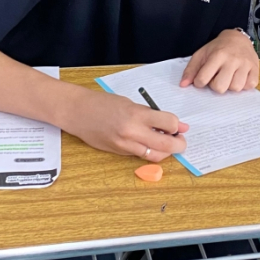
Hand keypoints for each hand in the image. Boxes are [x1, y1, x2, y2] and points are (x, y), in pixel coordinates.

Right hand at [62, 87, 187, 160]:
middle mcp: (132, 132)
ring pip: (155, 156)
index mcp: (136, 114)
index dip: (178, 126)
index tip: (180, 126)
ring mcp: (125, 145)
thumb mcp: (130, 103)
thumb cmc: (102, 103)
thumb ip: (151, 114)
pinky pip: (140, 156)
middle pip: (166, 145)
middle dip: (179, 144)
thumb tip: (174, 124)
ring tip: (167, 144)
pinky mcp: (119, 152)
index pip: (169, 123)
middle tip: (181, 141)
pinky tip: (149, 144)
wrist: (77, 112)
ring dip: (166, 152)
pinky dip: (149, 152)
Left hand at [180, 29, 259, 92]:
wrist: (238, 38)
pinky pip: (249, 86)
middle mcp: (233, 59)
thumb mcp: (202, 54)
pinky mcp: (256, 69)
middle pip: (220, 87)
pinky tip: (239, 77)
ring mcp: (246, 64)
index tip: (202, 79)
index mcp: (217, 55)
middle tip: (217, 78)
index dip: (200, 83)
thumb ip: (191, 69)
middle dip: (216, 86)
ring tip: (229, 77)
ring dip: (230, 86)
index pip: (203, 79)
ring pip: (236, 88)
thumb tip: (183, 85)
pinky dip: (244, 85)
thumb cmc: (217, 48)